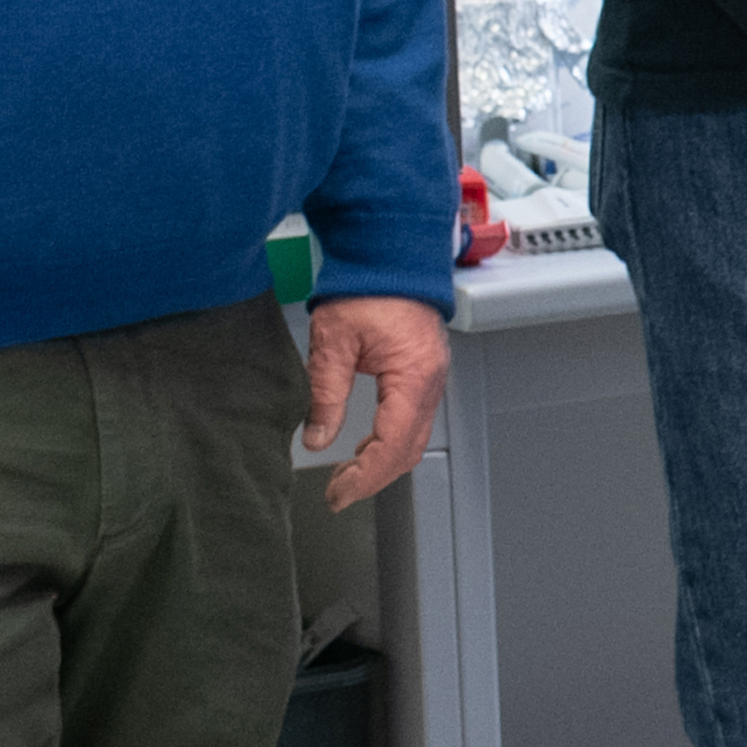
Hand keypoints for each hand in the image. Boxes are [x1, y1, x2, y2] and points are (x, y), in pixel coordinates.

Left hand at [298, 293, 450, 501]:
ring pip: (413, 439)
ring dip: (382, 463)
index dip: (364, 478)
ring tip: (346, 475)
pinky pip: (413, 420)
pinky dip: (390, 442)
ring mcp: (431, 379)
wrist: (389, 251)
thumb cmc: (367, 285)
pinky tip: (365, 447)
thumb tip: (316, 439)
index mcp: (412, 377)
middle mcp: (430, 382)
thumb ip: (324, 394)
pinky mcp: (423, 373)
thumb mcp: (333, 342)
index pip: (392, 446)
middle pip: (408, 450)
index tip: (337, 494)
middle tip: (338, 493)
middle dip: (373, 478)